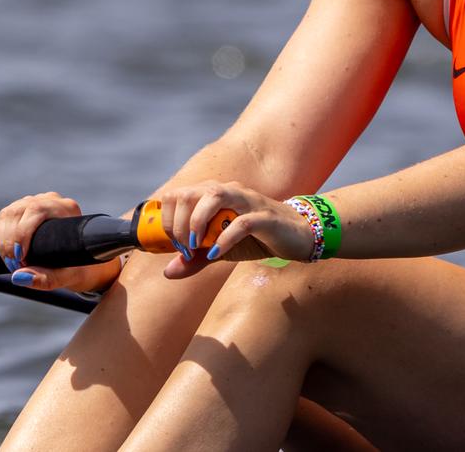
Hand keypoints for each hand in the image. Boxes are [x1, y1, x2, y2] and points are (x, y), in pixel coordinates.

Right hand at [0, 191, 121, 293]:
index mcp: (67, 209)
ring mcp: (35, 203)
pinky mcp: (23, 211)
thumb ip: (47, 279)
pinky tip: (3, 253)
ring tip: (11, 263)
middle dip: (9, 241)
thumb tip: (19, 276)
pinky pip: (1, 219)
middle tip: (13, 266)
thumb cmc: (81, 269)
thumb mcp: (70, 277)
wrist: (84, 264)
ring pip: (7, 214)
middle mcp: (51, 201)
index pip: (36, 210)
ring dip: (1, 240)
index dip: (21, 233)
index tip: (19, 258)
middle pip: (17, 211)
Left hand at [154, 181, 312, 279]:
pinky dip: (224, 239)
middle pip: (190, 193)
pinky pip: (242, 222)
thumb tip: (167, 272)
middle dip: (178, 223)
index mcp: (214, 194)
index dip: (167, 221)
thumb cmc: (256, 238)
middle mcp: (229, 191)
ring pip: (214, 196)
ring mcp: (248, 201)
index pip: (177, 195)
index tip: (174, 246)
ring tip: (194, 247)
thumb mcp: (220, 249)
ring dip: (197, 223)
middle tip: (184, 249)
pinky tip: (217, 254)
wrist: (297, 236)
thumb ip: (195, 259)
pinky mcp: (266, 217)